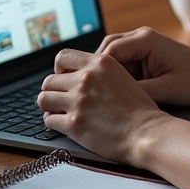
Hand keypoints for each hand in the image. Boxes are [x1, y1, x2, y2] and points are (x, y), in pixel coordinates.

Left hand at [38, 49, 164, 162]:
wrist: (145, 132)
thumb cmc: (139, 108)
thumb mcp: (122, 75)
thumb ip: (100, 72)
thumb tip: (79, 74)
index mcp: (100, 63)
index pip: (62, 56)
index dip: (59, 69)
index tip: (64, 78)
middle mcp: (87, 78)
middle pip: (49, 80)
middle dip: (53, 90)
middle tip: (61, 99)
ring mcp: (79, 101)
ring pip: (44, 98)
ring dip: (49, 106)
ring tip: (58, 111)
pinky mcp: (74, 124)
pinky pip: (49, 120)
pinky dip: (53, 123)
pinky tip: (63, 124)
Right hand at [97, 26, 189, 105]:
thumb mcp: (166, 90)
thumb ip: (137, 92)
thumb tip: (109, 99)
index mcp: (145, 40)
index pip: (107, 52)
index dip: (95, 73)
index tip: (88, 93)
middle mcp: (141, 36)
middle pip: (105, 52)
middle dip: (98, 73)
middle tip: (90, 96)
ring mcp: (143, 44)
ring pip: (112, 57)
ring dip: (107, 76)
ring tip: (102, 98)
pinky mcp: (147, 53)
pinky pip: (124, 63)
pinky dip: (118, 77)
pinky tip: (118, 94)